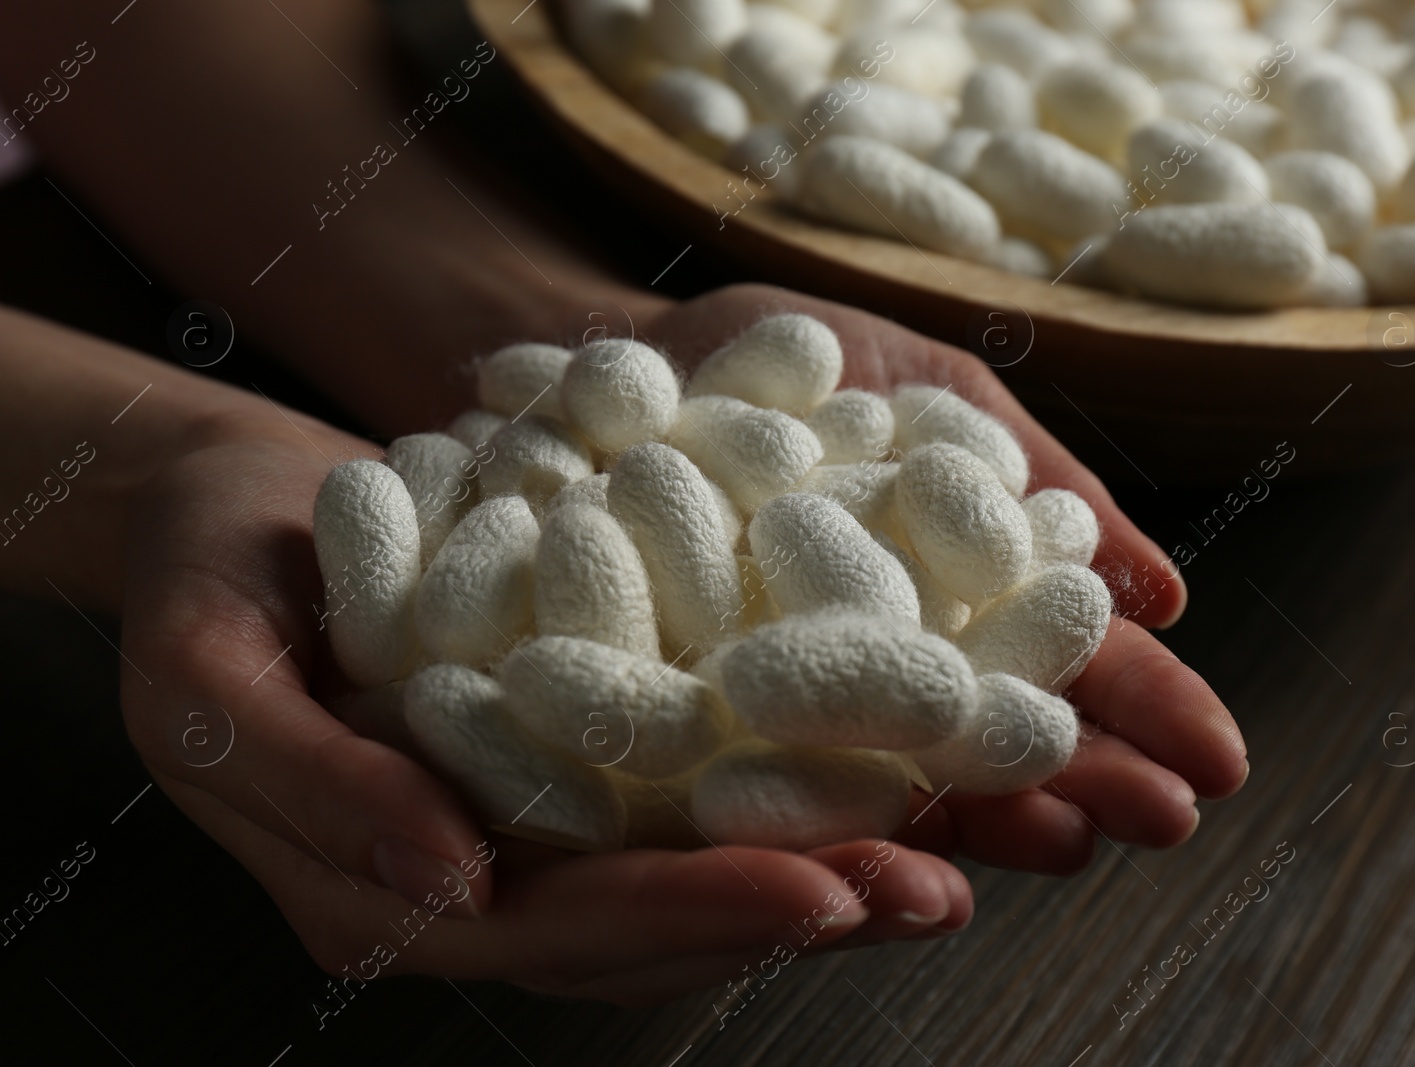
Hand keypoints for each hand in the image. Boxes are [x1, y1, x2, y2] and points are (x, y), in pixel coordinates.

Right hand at [117, 416, 974, 1006]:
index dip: (689, 917)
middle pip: (654, 926)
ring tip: (952, 851)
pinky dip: (787, 789)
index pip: (556, 930)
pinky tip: (886, 770)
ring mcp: (533, 825)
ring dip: (821, 866)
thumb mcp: (205, 685)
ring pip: (692, 873)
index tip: (819, 894)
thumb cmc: (202, 589)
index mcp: (388, 891)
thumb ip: (315, 792)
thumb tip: (450, 884)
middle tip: (932, 888)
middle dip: (796, 911)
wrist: (231, 513)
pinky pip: (691, 793)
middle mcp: (479, 881)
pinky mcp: (578, 757)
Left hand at [644, 284, 1249, 875]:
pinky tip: (884, 851)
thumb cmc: (775, 366)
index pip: (1061, 666)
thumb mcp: (926, 391)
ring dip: (984, 820)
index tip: (1218, 760)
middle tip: (1162, 820)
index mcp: (950, 599)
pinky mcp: (683, 734)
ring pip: (898, 784)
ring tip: (1061, 843)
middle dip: (1084, 783)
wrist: (601, 358)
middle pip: (994, 742)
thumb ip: (1030, 479)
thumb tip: (1160, 593)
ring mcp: (783, 709)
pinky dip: (823, 818)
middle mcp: (878, 671)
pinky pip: (755, 785)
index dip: (1142, 712)